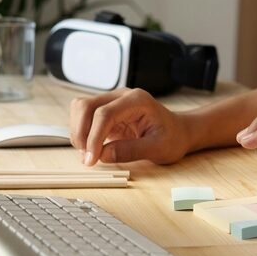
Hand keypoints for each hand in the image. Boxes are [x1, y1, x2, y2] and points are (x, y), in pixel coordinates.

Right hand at [69, 88, 190, 165]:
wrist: (178, 131)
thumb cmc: (172, 137)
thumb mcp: (158, 148)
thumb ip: (131, 151)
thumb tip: (103, 155)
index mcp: (137, 100)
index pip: (105, 114)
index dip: (94, 137)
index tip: (91, 159)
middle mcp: (122, 96)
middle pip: (86, 106)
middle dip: (81, 133)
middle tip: (87, 158)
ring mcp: (112, 101)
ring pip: (81, 109)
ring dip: (78, 132)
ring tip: (89, 154)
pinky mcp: (106, 111)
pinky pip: (84, 117)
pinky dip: (82, 132)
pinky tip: (91, 148)